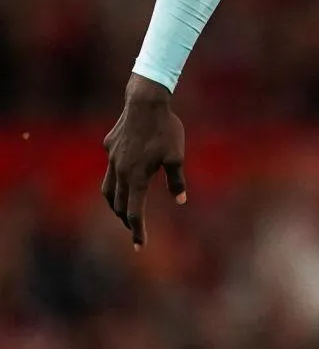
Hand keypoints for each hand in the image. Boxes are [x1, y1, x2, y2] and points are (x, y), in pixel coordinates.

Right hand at [101, 75, 186, 246]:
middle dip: (127, 220)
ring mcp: (112, 158)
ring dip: (116, 203)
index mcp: (136, 178)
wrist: (145, 102)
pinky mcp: (109, 146)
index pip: (134, 213)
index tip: (140, 245)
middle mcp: (120, 171)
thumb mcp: (176, 157)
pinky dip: (117, 179)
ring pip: (108, 188)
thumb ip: (176, 180)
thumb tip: (180, 200)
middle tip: (135, 231)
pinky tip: (127, 175)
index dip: (137, 231)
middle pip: (119, 204)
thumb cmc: (165, 130)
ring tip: (123, 211)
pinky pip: (111, 167)